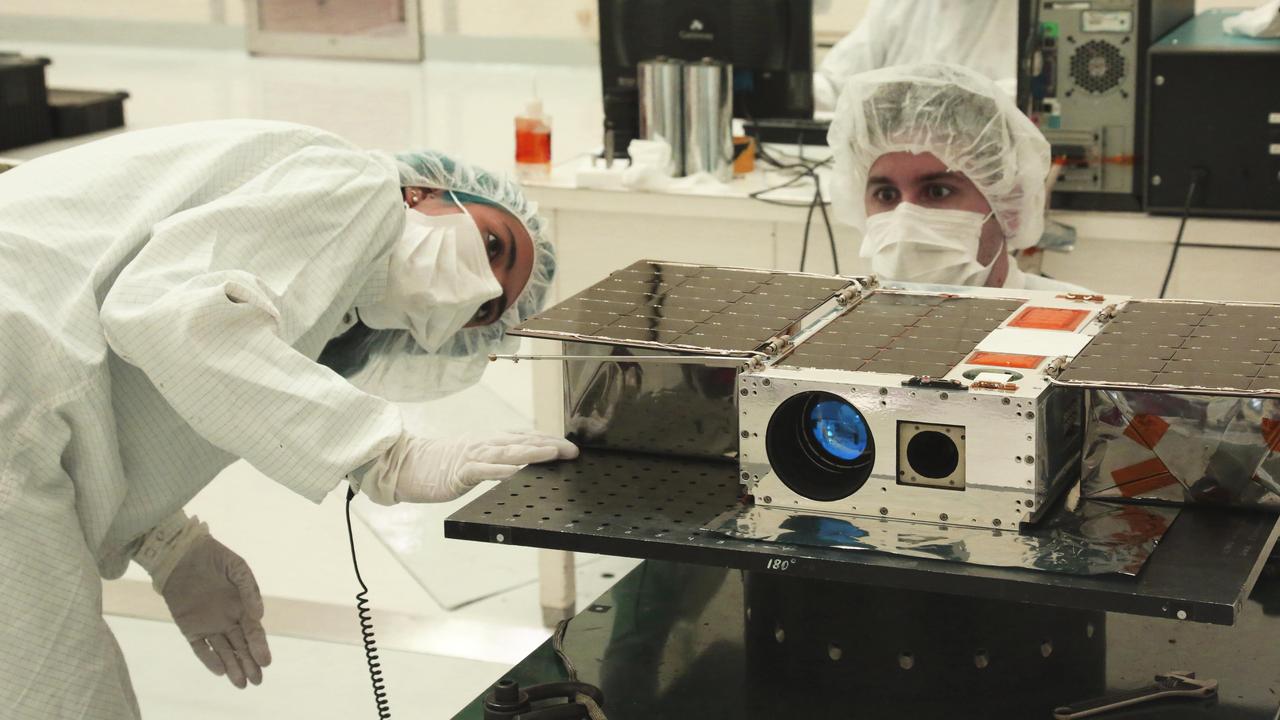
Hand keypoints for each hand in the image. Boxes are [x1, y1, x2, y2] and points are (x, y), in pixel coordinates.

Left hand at [158, 536, 271, 687]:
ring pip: (223, 651)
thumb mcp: (238, 568)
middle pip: (241, 646)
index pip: (253, 632)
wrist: (181, 554)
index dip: (259, 647)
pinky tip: (219, 671)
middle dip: (249, 664)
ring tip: (241, 684)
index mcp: (242, 607)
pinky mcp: (189, 627)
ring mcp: (209, 625)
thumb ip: (249, 590)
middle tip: (257, 680)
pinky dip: (209, 659)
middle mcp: (228, 619)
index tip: (265, 661)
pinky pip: (200, 648)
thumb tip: (259, 615)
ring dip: (233, 667)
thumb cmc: (214, 558)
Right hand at [359, 431, 578, 503]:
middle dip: (549, 445)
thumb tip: (520, 461)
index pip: (525, 437)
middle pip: (522, 442)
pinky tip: (514, 472)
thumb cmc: (440, 464)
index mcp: (489, 441)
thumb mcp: (473, 456)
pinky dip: (498, 471)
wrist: (407, 464)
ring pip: (506, 452)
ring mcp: (472, 456)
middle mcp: (484, 444)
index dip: (548, 440)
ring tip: (552, 454)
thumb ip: (496, 457)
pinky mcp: (459, 472)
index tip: (569, 446)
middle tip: (573, 451)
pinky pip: (481, 471)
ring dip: (531, 452)